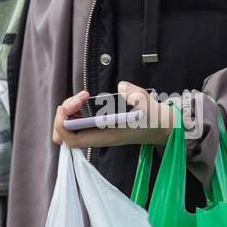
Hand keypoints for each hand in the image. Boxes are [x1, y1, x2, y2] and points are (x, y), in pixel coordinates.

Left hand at [52, 82, 174, 148]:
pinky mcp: (98, 124)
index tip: (70, 105)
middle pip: (64, 133)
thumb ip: (137, 97)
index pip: (72, 140)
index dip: (63, 123)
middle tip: (80, 98)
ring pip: (69, 126)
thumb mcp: (149, 107)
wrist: (163, 126)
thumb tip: (121, 87)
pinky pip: (76, 120)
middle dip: (65, 113)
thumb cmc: (155, 120)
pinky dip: (75, 109)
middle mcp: (97, 137)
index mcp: (105, 137)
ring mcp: (96, 131)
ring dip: (70, 109)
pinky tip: (84, 99)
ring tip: (83, 96)